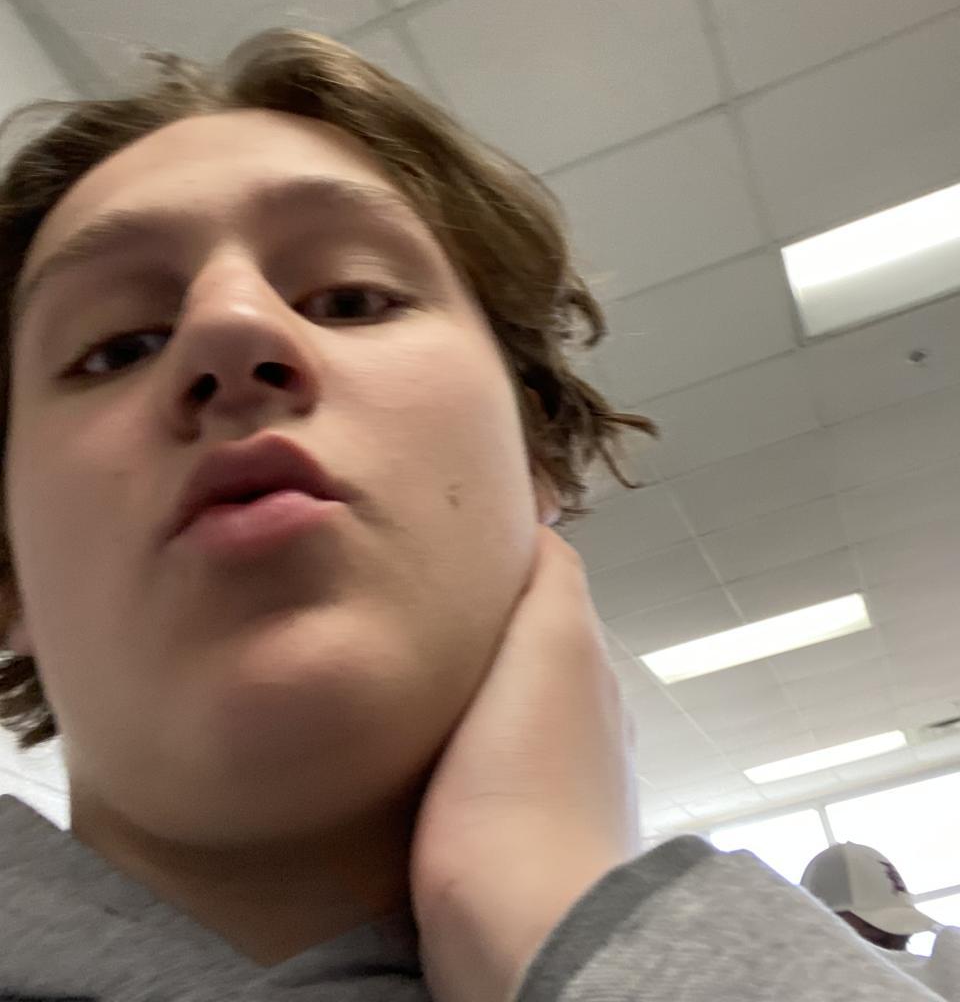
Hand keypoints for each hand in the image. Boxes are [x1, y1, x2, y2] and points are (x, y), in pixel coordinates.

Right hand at [411, 526, 637, 1001]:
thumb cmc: (526, 777)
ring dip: (462, 679)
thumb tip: (544, 521)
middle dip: (479, 617)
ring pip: (500, 702)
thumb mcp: (551, 644)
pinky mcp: (503, 832)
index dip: (502, 556)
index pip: (549, 588)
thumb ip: (552, 579)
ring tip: (395, 660)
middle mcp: (581, 719)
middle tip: (404, 595)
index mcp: (587, 667)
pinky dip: (453, 737)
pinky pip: (478, 760)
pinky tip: (410, 738)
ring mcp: (547, 780)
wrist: (518, 923)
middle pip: (526, 643)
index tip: (444, 536)